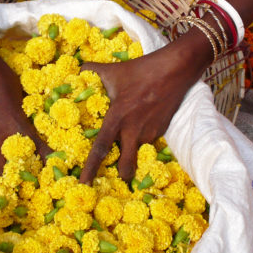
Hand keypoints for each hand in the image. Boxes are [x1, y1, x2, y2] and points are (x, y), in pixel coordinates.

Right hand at [0, 51, 50, 179]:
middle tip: (6, 190)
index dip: (44, 168)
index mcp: (18, 128)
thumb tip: (25, 125)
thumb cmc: (2, 77)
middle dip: (3, 185)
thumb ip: (21, 116)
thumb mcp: (19, 96)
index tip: (48, 179)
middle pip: (0, 173)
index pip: (38, 153)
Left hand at [79, 41, 205, 184]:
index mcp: (116, 118)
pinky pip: (148, 141)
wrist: (175, 70)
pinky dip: (142, 140)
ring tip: (128, 148)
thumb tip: (78, 69)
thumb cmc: (140, 70)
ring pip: (137, 152)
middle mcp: (132, 131)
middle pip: (125, 164)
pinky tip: (140, 127)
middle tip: (115, 174)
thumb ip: (92, 72)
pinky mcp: (161, 131)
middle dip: (121, 173)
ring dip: (132, 154)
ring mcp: (149, 133)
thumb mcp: (113, 71)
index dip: (91, 168)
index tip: (83, 184)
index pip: (100, 149)